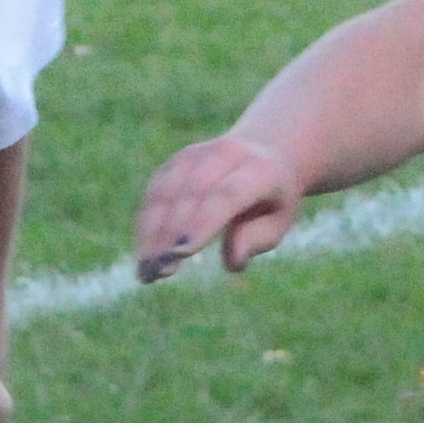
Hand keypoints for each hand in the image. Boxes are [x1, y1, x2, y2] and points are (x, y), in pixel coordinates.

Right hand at [134, 134, 302, 281]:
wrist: (266, 149)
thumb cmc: (273, 199)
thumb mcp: (279, 221)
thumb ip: (257, 239)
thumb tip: (232, 261)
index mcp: (259, 170)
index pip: (226, 195)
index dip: (201, 222)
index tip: (180, 254)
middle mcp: (225, 155)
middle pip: (190, 194)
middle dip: (170, 233)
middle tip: (157, 272)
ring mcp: (196, 154)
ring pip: (165, 192)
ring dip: (151, 232)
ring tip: (146, 271)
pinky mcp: (175, 161)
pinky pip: (155, 193)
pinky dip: (146, 224)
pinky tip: (144, 254)